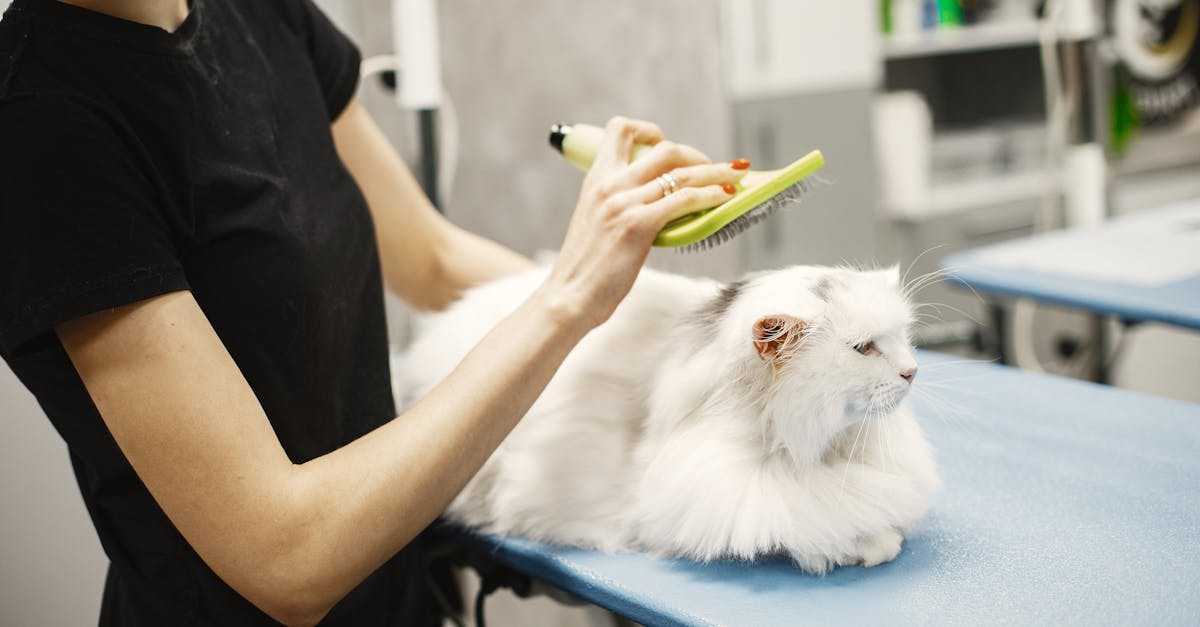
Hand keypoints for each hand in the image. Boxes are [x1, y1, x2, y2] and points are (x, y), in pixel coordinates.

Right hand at [535, 116, 747, 330]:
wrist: (569, 296)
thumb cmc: (585, 269)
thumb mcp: (595, 222)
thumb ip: (618, 205)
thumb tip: (653, 203)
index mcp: (595, 180)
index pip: (620, 129)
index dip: (648, 130)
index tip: (664, 144)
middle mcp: (610, 184)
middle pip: (665, 149)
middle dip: (697, 155)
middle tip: (714, 168)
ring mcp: (624, 203)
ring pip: (683, 173)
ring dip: (717, 172)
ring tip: (736, 176)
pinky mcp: (638, 225)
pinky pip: (685, 200)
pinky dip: (710, 195)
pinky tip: (724, 198)